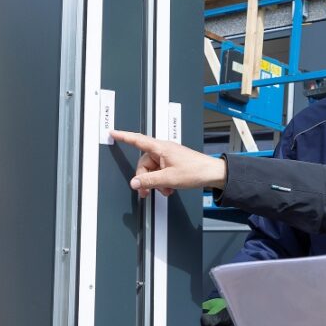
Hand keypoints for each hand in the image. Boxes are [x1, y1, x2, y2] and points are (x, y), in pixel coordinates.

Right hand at [111, 130, 227, 196]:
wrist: (212, 173)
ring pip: (153, 170)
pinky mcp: (173, 163)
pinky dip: (163, 181)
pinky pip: (161, 172)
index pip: (137, 140)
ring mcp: (168, 157)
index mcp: (160, 148)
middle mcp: (163, 150)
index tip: (113, 133)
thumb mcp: (168, 178)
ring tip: (165, 190)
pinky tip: (169, 188)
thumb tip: (135, 182)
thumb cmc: (195, 170)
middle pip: (144, 163)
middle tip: (147, 192)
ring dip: (156, 182)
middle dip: (145, 179)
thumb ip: (149, 181)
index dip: (124, 136)